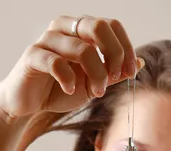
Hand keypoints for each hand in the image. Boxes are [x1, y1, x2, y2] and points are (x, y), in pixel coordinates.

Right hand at [0, 15, 143, 120]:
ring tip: (96, 92)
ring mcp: (47, 40)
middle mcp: (64, 28)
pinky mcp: (32, 55)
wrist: (29, 105)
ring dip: (96, 75)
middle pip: (98, 26)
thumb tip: (141, 62)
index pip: (111, 25)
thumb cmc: (60, 89)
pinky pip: (56, 63)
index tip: (130, 72)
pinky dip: (69, 79)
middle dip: (114, 55)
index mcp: (81, 30)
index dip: (126, 48)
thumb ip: (114, 73)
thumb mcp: (94, 84)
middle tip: (114, 78)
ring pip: (82, 48)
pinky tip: (71, 89)